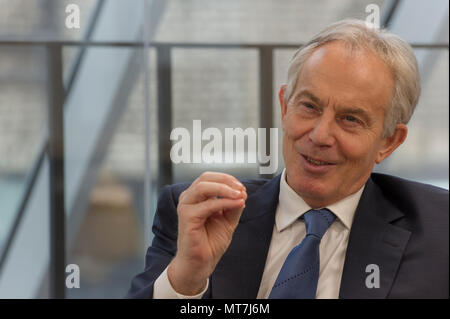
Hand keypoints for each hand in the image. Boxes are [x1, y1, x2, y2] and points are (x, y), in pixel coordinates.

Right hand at [167, 172, 246, 294]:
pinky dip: (224, 202)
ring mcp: (186, 206)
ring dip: (225, 189)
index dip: (227, 179)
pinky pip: (208, 205)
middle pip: (205, 177)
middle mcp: (189, 199)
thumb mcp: (228, 220)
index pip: (210, 178)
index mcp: (197, 197)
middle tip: (241, 188)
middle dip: (226, 180)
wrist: (201, 262)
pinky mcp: (187, 217)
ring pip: (203, 186)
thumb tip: (242, 193)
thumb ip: (233, 206)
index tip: (242, 188)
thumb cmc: (210, 242)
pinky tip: (236, 204)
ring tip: (240, 194)